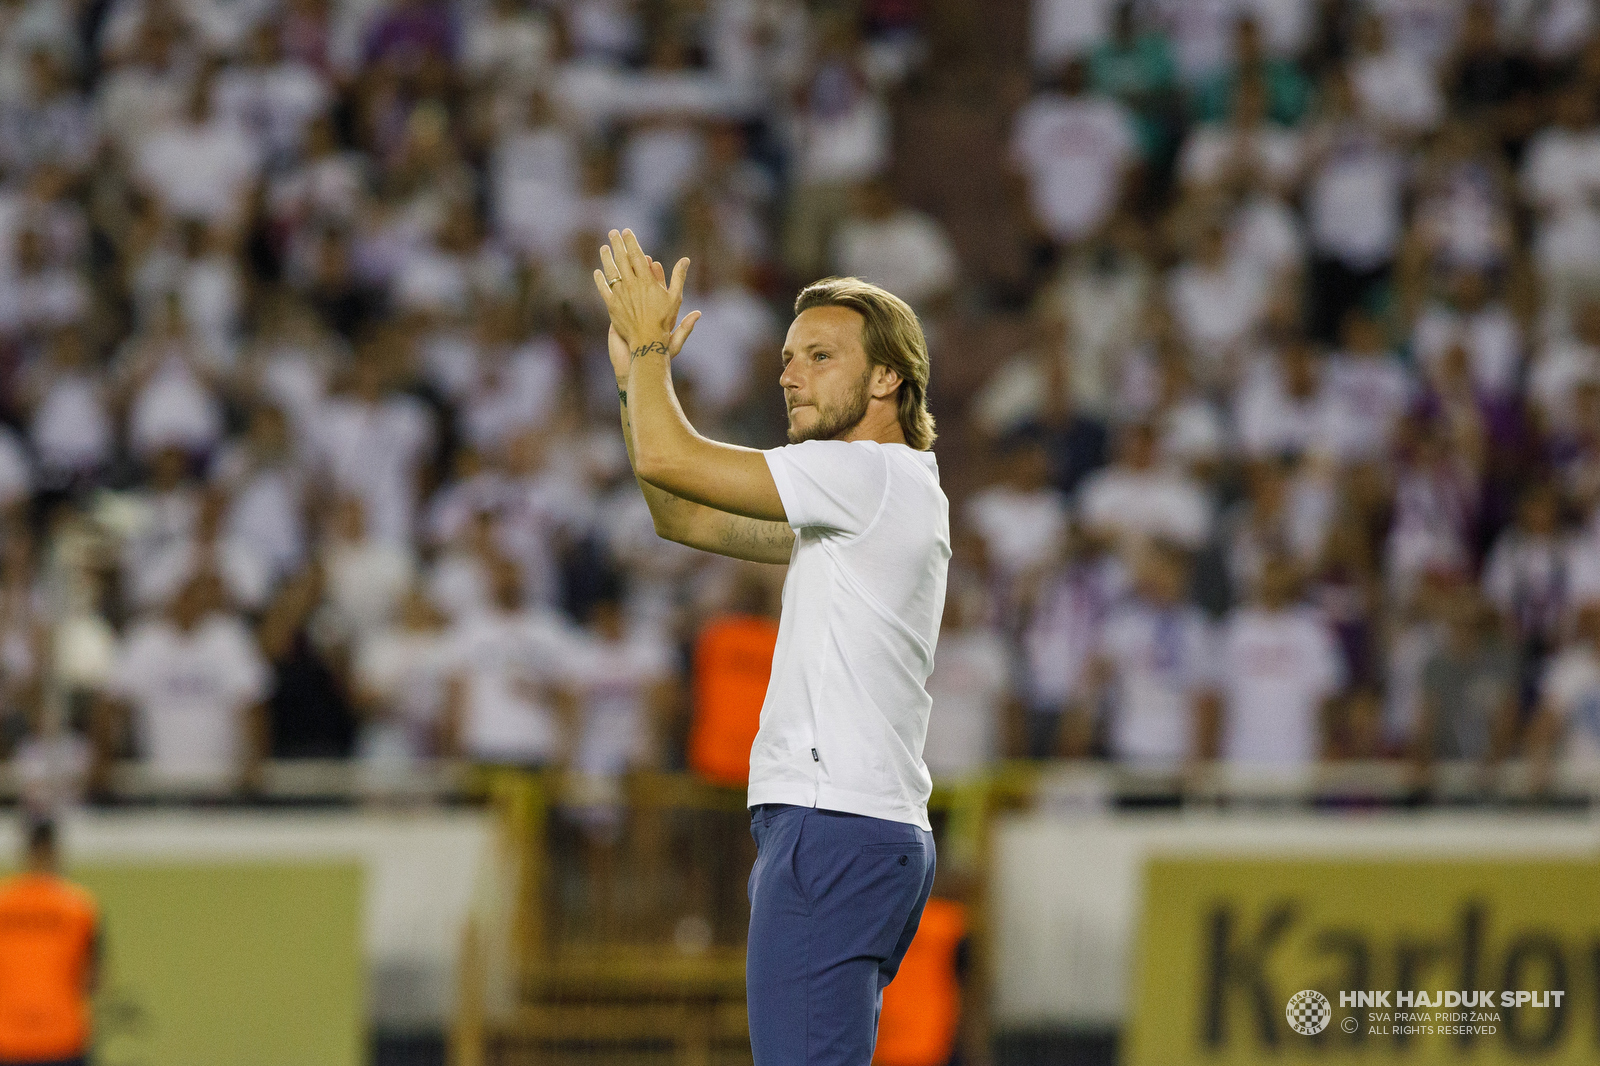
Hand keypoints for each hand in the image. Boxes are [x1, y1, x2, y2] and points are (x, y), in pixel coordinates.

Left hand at [593, 228, 699, 352]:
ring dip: (606, 258)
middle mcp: (631, 285)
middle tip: (612, 232)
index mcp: (646, 281)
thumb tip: (685, 260)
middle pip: (622, 259)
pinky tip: (597, 272)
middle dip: (617, 244)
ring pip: (611, 272)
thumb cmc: (664, 320)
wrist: (647, 340)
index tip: (627, 231)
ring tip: (604, 248)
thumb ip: (678, 277)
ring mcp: (620, 295)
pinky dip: (599, 280)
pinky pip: (603, 289)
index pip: (636, 255)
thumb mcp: (675, 297)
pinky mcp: (612, 305)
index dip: (631, 242)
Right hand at [604, 257, 700, 387]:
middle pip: (641, 281)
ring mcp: (629, 308)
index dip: (657, 275)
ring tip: (615, 256)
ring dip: (620, 270)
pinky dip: (604, 284)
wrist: (638, 364)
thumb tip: (698, 314)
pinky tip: (598, 272)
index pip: (658, 287)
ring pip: (624, 285)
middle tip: (635, 253)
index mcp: (658, 310)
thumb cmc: (657, 355)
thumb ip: (685, 329)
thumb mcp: (674, 342)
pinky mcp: (615, 314)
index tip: (655, 264)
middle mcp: (644, 306)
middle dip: (638, 267)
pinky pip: (610, 295)